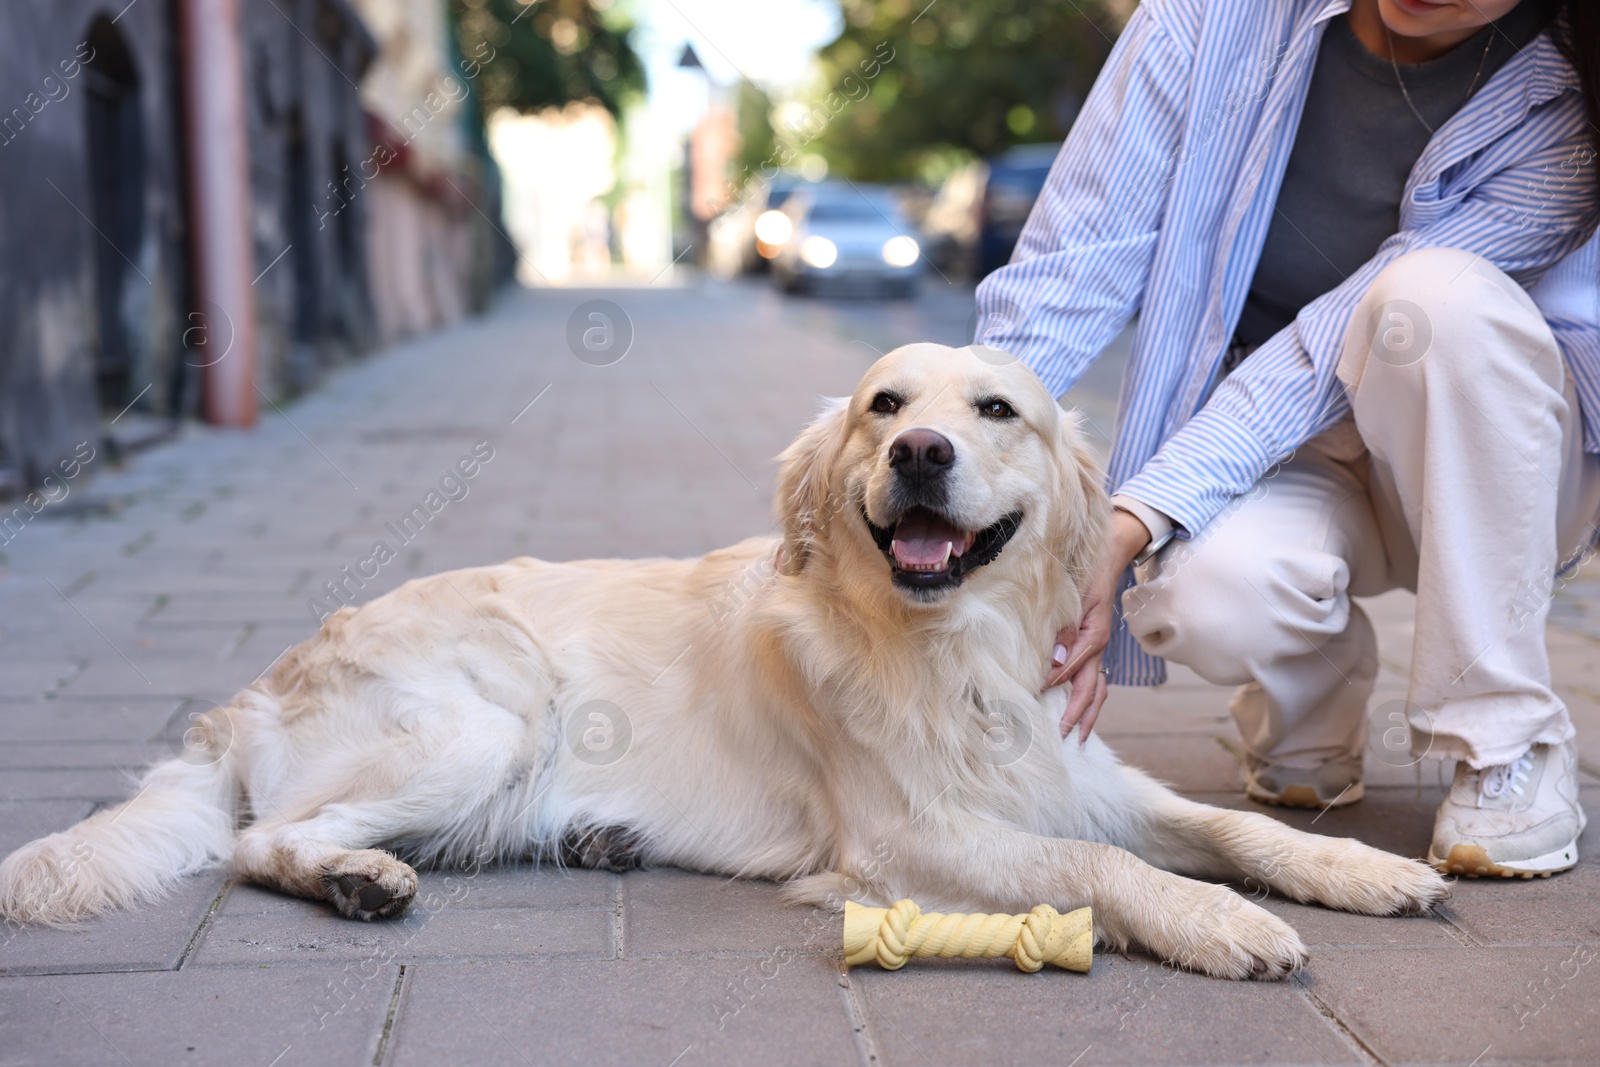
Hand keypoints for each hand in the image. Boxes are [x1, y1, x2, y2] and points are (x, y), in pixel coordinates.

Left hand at [1044, 509, 1151, 745]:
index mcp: (1093, 635)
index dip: (1054, 685)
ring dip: (1086, 715)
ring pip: (1096, 690)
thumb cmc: (1087, 571)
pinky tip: (1077, 714)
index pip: (1073, 669)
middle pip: (1091, 690)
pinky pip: (1094, 680)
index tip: (1033, 698)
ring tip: (1075, 739)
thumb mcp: (1073, 593)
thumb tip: (1055, 660)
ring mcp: (1098, 649)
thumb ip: (1064, 625)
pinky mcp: (1094, 647)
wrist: (1109, 555)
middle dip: (1076, 716)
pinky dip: (1087, 701)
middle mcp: (1098, 646)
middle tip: (1059, 739)